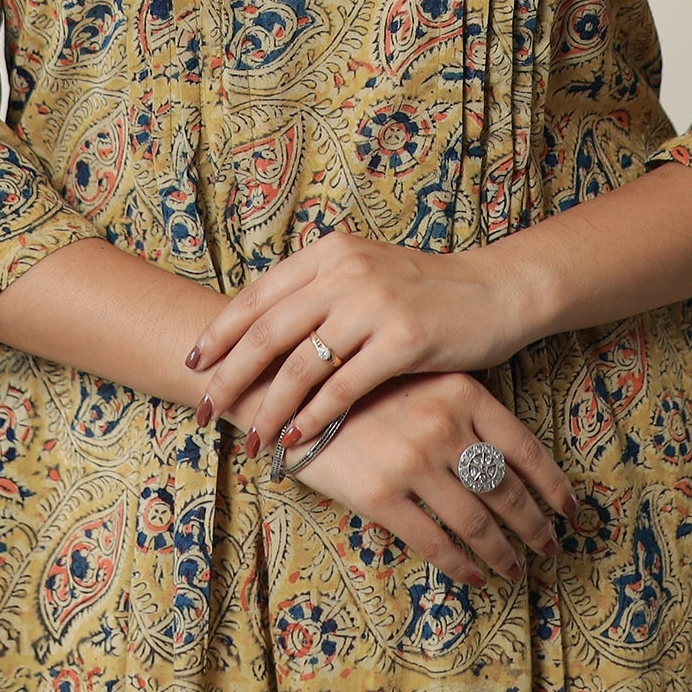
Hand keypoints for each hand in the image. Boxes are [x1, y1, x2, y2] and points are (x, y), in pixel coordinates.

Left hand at [186, 230, 537, 456]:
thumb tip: (260, 332)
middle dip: (230, 375)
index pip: (258, 294)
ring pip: (302, 363)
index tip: (195, 363)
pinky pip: (344, 385)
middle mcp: (346, 271)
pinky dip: (314, 416)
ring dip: (270, 407)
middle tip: (205, 410)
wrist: (496, 289)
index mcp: (331, 252)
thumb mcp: (366, 274)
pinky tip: (296, 439)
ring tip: (252, 439)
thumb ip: (318, 293)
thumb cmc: (425, 291)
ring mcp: (375, 303)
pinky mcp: (404, 338)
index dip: (221, 332)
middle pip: (268, 329)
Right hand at [283, 372, 578, 587]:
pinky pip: (434, 543)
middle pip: (506, 491)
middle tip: (549, 546)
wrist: (292, 392)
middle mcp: (444, 427)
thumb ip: (463, 412)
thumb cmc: (362, 386)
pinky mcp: (381, 497)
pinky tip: (473, 577)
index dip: (553, 485)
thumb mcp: (422, 380)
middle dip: (534, 526)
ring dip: (502, 554)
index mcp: (462, 393)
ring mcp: (413, 463)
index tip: (571, 510)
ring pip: (476, 523)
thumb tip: (508, 461)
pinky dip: (461, 566)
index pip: (524, 448)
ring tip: (514, 569)